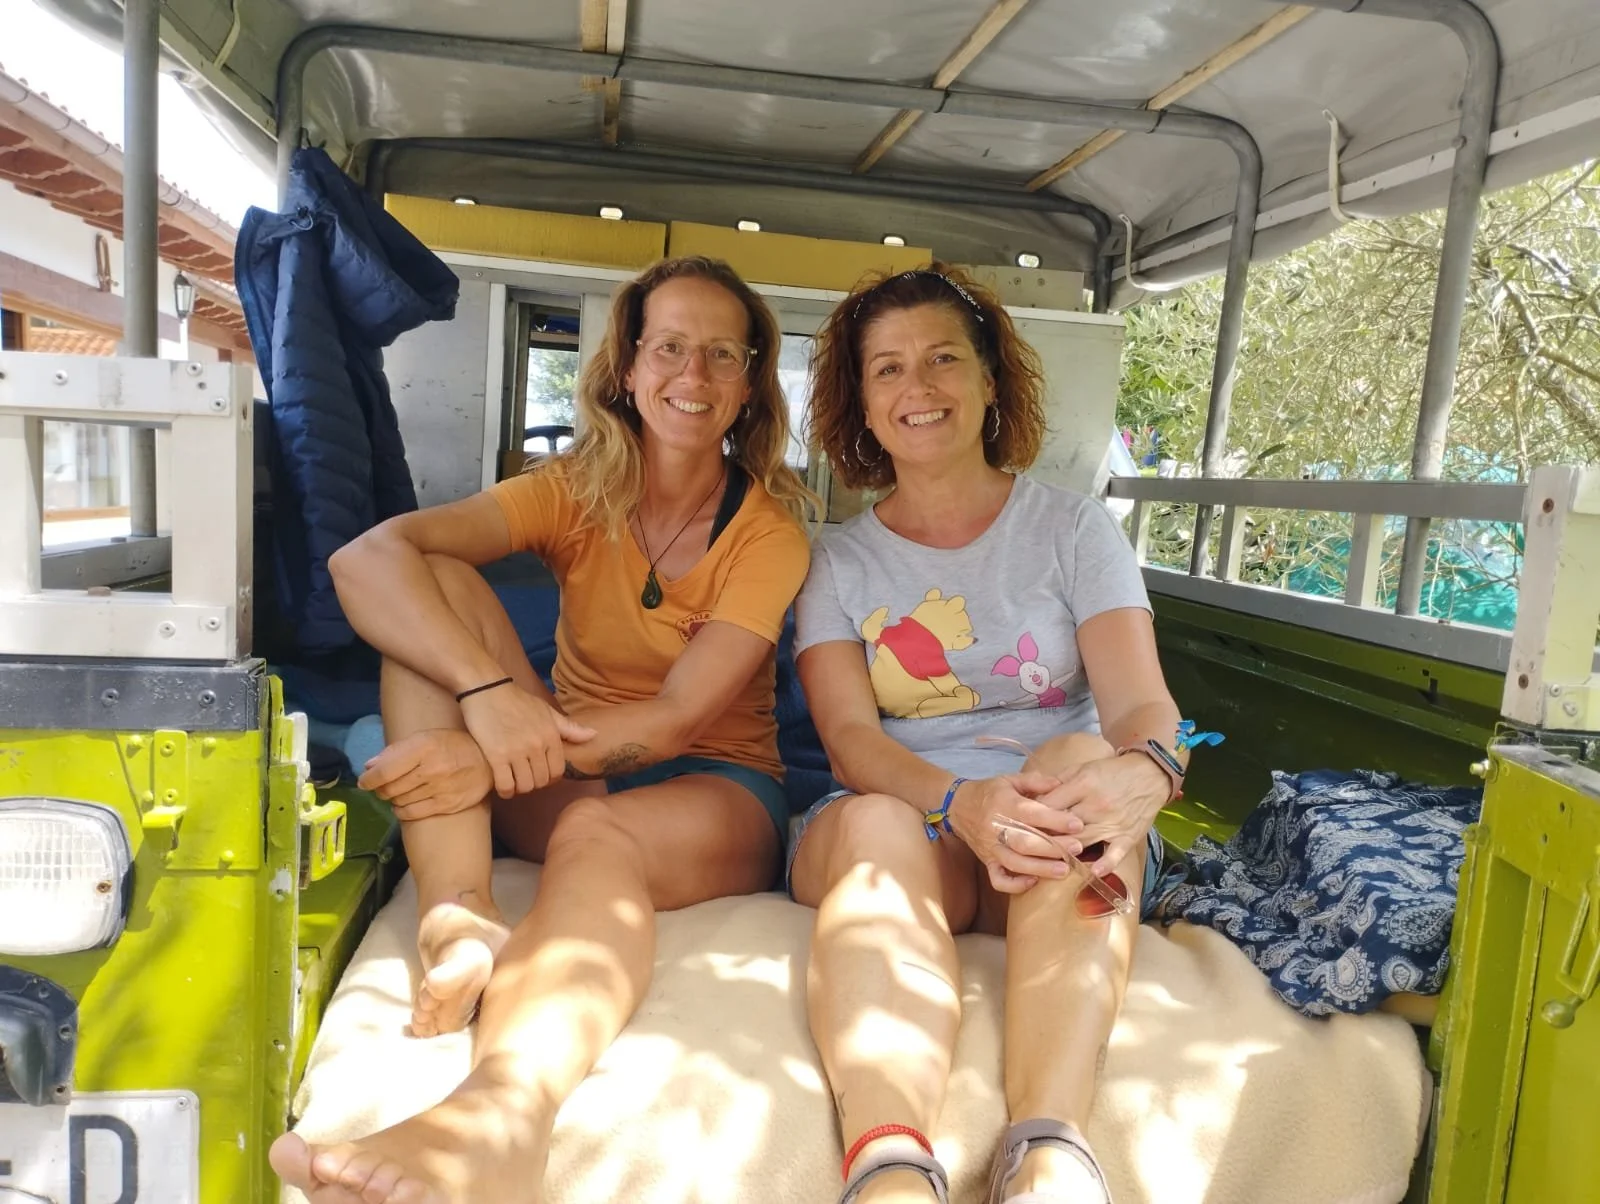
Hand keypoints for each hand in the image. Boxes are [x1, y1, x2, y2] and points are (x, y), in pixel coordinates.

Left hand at [358, 729, 494, 820]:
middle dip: (380, 789)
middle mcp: (431, 769)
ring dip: (393, 799)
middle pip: (390, 788)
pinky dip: (402, 811)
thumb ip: (396, 751)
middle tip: (382, 787)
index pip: (385, 770)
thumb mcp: (425, 738)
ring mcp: (440, 789)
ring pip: (400, 801)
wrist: (487, 761)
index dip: (369, 779)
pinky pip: (413, 814)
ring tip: (397, 792)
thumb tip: (369, 766)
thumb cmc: (452, 745)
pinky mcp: (447, 805)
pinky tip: (404, 805)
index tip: (364, 782)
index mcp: (423, 747)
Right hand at [458, 683, 595, 796]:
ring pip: (525, 786)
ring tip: (512, 780)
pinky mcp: (496, 756)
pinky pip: (506, 785)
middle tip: (523, 777)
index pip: (558, 772)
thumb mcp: (547, 711)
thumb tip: (594, 735)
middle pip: (541, 781)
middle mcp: (537, 745)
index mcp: (551, 735)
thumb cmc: (517, 701)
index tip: (538, 774)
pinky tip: (501, 784)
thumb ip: (570, 728)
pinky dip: (505, 790)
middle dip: (533, 783)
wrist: (487, 689)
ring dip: (518, 788)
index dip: (548, 778)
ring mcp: (517, 751)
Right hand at [946, 773, 1085, 894]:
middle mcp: (996, 828)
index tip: (1077, 824)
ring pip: (1015, 863)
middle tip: (1077, 849)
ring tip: (1064, 870)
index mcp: (1004, 805)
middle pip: (1026, 842)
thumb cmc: (988, 792)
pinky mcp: (986, 861)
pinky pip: (998, 879)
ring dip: (1041, 868)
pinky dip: (1015, 885)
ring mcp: (991, 848)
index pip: (1032, 814)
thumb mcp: (1010, 779)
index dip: (1056, 820)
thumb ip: (1036, 781)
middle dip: (1054, 847)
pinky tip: (1033, 882)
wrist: (956, 806)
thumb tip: (1061, 784)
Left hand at [1035, 753, 1169, 876]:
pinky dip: (1104, 864)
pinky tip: (1092, 873)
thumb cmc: (1112, 772)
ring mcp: (1112, 822)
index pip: (1050, 805)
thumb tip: (1033, 795)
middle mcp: (1096, 805)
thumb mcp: (1083, 768)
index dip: (1032, 816)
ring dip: (1064, 852)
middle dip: (1043, 837)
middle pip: (1062, 826)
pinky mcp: (1127, 836)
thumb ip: (1058, 781)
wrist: (1150, 774)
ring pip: (1082, 841)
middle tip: (1025, 847)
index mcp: (1082, 785)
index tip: (1019, 825)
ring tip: (1046, 861)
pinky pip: (1115, 854)